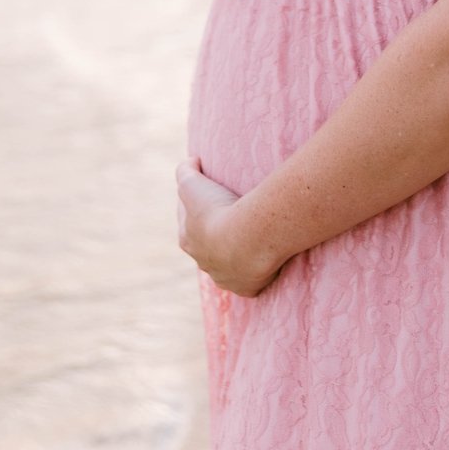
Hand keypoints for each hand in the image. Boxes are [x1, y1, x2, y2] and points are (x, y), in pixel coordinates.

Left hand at [176, 157, 281, 297]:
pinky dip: (256, 269)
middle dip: (217, 232)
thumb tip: (191, 162)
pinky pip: (251, 279)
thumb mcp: (193, 182)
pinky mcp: (249, 288)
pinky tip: (262, 257)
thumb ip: (186, 169)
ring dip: (237, 252)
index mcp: (188, 240)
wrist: (249, 239)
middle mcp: (204, 263)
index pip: (188, 221)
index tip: (211, 195)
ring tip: (251, 237)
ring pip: (229, 265)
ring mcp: (226, 278)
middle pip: (208, 245)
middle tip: (234, 216)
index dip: (198, 205)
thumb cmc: (218, 209)